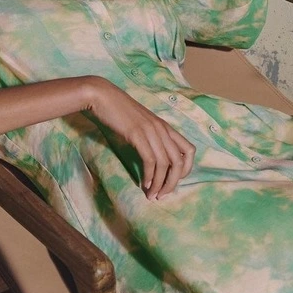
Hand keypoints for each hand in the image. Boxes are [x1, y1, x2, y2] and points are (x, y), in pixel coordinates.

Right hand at [85, 77, 194, 199]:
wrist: (103, 96)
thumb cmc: (119, 112)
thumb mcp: (141, 124)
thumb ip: (151, 138)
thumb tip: (153, 159)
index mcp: (166, 127)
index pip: (189, 150)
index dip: (186, 169)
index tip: (174, 181)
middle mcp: (162, 129)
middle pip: (178, 162)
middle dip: (172, 183)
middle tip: (162, 195)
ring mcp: (150, 131)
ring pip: (164, 164)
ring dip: (160, 183)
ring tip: (152, 195)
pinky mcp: (137, 134)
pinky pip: (149, 160)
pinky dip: (149, 175)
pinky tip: (145, 183)